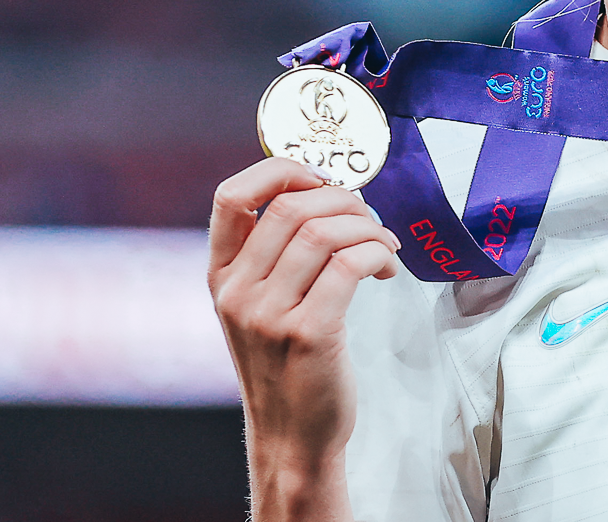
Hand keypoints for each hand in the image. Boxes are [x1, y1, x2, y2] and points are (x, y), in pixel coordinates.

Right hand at [209, 156, 399, 520]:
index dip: (280, 171)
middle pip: (292, 207)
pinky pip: (351, 264)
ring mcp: (268, 314)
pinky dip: (378, 254)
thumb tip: (324, 195)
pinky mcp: (309, 333)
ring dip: (369, 227)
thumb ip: (273, 256)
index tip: (321, 179)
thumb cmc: (287, 364)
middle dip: (345, 200)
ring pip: (325, 232)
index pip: (230, 197)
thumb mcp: (258, 307)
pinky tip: (387, 268)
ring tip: (385, 245)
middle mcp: (237, 291)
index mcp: (221, 276)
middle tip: (371, 218)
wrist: (292, 435)